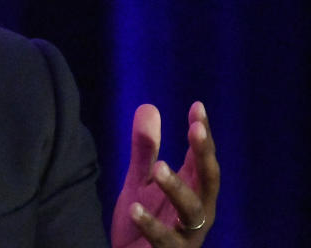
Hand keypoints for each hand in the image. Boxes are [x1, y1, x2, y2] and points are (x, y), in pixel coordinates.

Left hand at [111, 102, 219, 247]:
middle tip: (195, 129)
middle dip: (204, 154)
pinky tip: (133, 208)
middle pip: (208, 179)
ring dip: (177, 187)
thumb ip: (145, 149)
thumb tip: (149, 106)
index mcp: (193, 190)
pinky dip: (151, 224)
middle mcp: (197, 211)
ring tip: (159, 168)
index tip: (197, 107)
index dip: (202, 134)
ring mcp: (187, 234)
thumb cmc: (145, 219)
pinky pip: (165, 241)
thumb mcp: (141, 181)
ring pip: (191, 210)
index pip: (202, 158)